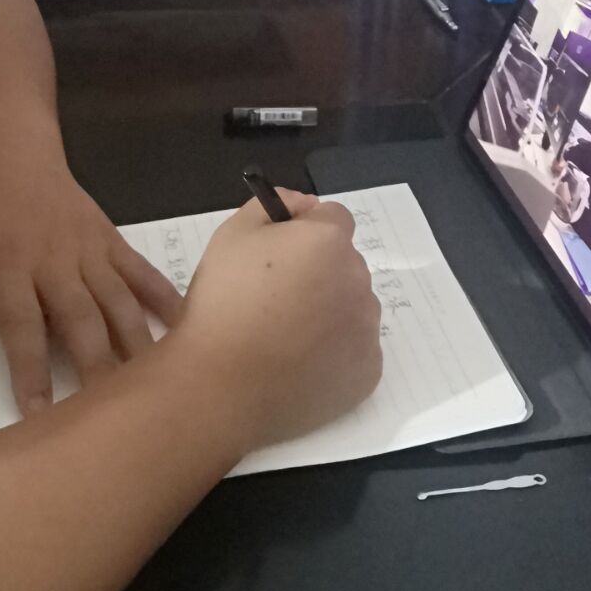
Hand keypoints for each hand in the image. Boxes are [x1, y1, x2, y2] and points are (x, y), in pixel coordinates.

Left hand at [0, 152, 181, 411]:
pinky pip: (140, 271)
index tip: (40, 417)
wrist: (9, 150)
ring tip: (156, 388)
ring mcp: (88, 249)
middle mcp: (52, 261)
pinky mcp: (111, 238)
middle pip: (80, 320)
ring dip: (136, 344)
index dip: (31, 372)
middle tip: (113, 418)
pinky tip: (184, 328)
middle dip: (96, 370)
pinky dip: (163, 298)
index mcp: (5, 270)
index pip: (22, 329)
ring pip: (118, 301)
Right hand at [173, 190, 383, 451]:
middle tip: (277, 298)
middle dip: (319, 271)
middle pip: (345, 263)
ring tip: (285, 336)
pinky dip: (335, 353)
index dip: (306, 230)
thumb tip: (303, 204)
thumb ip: (271, 205)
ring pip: (353, 306)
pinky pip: (356, 350)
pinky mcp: (368, 372)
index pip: (333, 218)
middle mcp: (359, 280)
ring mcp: (367, 330)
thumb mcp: (232, 234)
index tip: (279, 253)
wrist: (222, 386)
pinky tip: (300, 364)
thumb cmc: (223, 304)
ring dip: (330, 311)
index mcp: (329, 241)